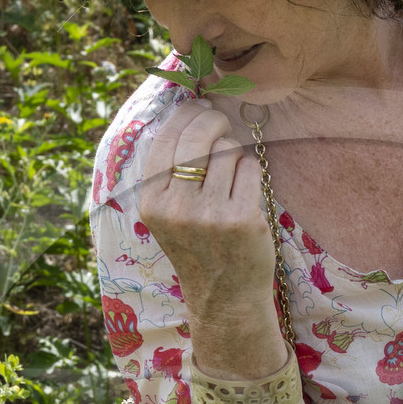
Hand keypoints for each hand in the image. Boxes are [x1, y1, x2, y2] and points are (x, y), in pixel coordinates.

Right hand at [138, 101, 278, 352]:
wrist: (224, 297)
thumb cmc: (199, 247)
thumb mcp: (168, 214)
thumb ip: (170, 171)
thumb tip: (188, 110)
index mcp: (152, 202)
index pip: (166, 139)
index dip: (186, 114)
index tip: (200, 106)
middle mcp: (176, 208)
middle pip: (197, 136)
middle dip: (213, 119)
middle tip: (221, 120)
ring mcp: (210, 214)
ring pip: (226, 150)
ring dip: (233, 153)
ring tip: (231, 175)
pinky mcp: (242, 219)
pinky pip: (250, 168)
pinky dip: (251, 171)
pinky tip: (246, 190)